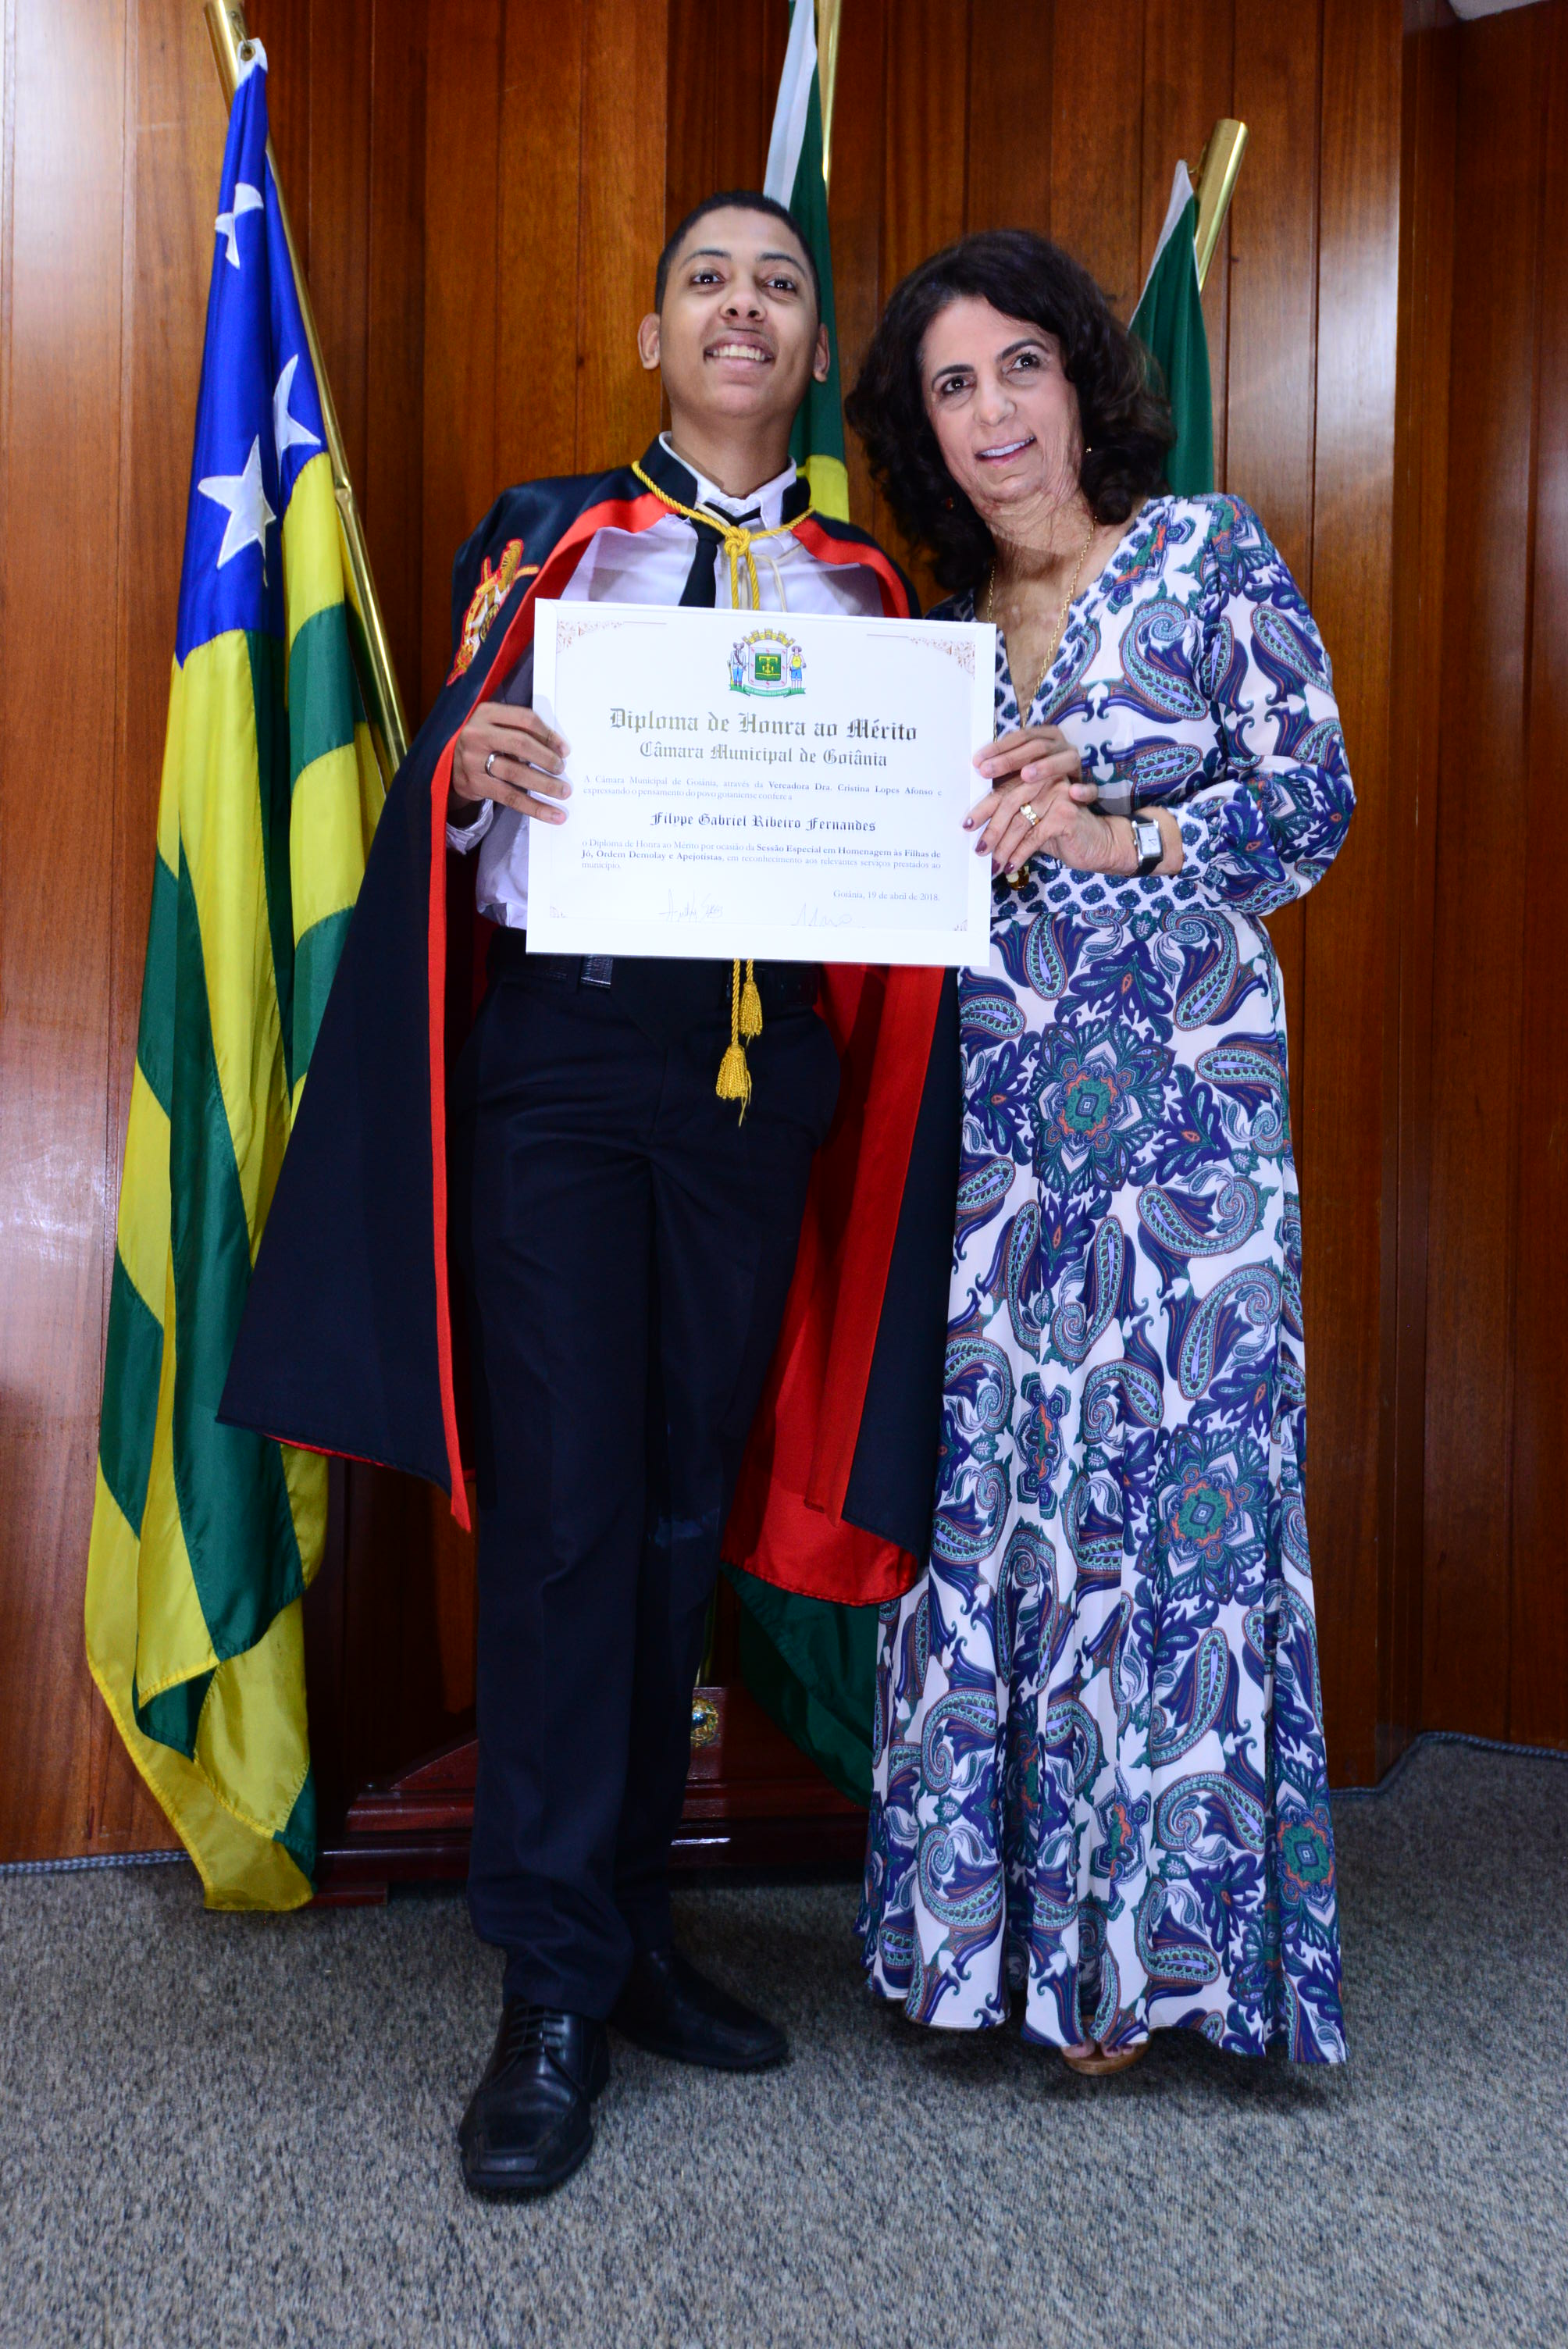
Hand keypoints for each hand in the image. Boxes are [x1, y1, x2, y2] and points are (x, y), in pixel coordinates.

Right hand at [451, 701, 570, 824]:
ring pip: (516, 773)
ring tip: (563, 791)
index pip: (525, 719)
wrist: (450, 763)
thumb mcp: (496, 725)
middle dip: (547, 758)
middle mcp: (477, 734)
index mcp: (486, 712)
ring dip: (545, 784)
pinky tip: (553, 815)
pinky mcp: (475, 784)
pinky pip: (510, 797)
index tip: (564, 750)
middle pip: (521, 744)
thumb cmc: (484, 742)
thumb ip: (519, 730)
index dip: (548, 735)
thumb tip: (558, 750)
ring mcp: (473, 760)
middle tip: (562, 770)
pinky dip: (535, 807)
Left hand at [966, 725, 1101, 875]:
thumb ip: (1010, 811)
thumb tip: (974, 824)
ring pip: (1020, 822)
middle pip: (1009, 802)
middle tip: (979, 850)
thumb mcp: (1032, 818)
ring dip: (1004, 847)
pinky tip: (1011, 866)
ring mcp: (1057, 792)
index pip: (1002, 788)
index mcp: (1034, 773)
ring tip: (994, 864)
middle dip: (991, 830)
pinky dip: (1020, 854)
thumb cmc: (1059, 829)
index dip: (982, 807)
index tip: (966, 825)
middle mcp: (1046, 778)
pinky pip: (1034, 836)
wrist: (1097, 841)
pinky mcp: (1065, 813)